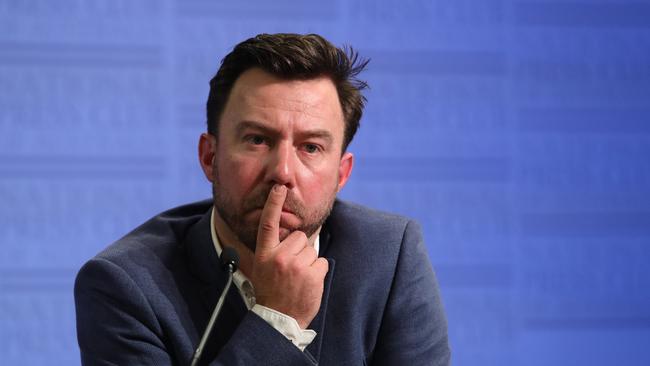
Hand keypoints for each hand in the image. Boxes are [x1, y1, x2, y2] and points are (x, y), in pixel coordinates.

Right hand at [250, 184, 328, 328]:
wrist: (278, 319)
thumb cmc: (271, 293)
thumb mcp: (262, 269)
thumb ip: (274, 251)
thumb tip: (292, 237)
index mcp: (264, 254)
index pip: (268, 223)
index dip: (273, 204)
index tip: (279, 187)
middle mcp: (279, 257)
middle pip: (299, 237)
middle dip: (299, 250)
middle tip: (290, 269)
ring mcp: (295, 266)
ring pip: (311, 250)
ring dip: (308, 263)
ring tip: (297, 279)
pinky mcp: (311, 274)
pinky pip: (321, 262)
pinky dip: (317, 272)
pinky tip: (307, 284)